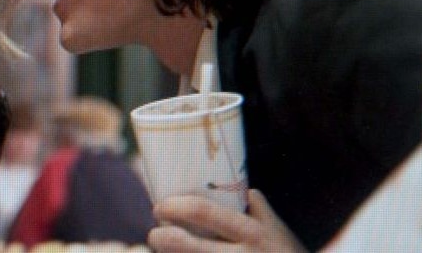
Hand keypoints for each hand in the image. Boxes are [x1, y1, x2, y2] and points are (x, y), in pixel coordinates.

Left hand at [148, 189, 306, 252]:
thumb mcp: (280, 234)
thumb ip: (261, 211)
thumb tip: (245, 189)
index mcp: (252, 234)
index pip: (204, 212)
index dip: (175, 206)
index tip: (160, 206)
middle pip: (186, 246)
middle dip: (162, 239)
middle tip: (154, 234)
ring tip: (164, 252)